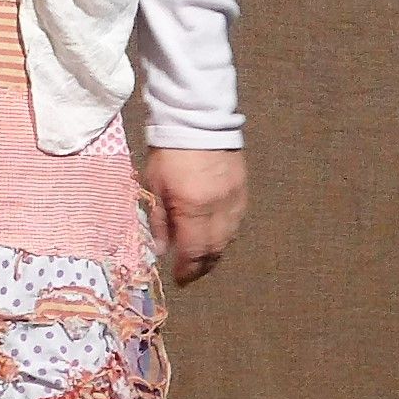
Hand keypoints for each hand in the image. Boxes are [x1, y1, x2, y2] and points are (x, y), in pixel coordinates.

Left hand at [142, 147, 246, 286]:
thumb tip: (160, 250)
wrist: (198, 119)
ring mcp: (235, 198)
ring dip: (215, 251)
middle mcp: (219, 207)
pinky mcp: (243, 188)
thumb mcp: (155, 185)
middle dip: (202, 265)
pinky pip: (237, 220)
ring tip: (202, 258)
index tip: (180, 279)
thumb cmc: (169, 151)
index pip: (194, 251)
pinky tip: (216, 234)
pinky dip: (226, 233)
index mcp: (194, 207)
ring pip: (229, 237)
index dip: (188, 269)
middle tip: (191, 273)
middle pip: (215, 248)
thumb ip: (159, 220)